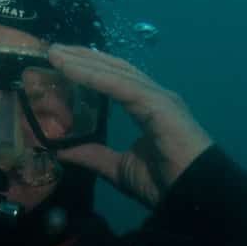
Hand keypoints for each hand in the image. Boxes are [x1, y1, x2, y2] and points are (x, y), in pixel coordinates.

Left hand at [47, 44, 213, 207]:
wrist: (194, 196)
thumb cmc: (165, 183)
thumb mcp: (119, 168)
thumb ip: (93, 156)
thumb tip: (62, 151)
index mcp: (148, 107)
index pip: (115, 79)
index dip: (88, 68)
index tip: (60, 62)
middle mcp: (154, 96)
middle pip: (114, 68)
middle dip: (83, 57)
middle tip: (53, 49)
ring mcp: (158, 97)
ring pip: (115, 72)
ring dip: (83, 61)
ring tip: (56, 53)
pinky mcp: (158, 104)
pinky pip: (120, 85)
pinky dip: (94, 76)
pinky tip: (71, 68)